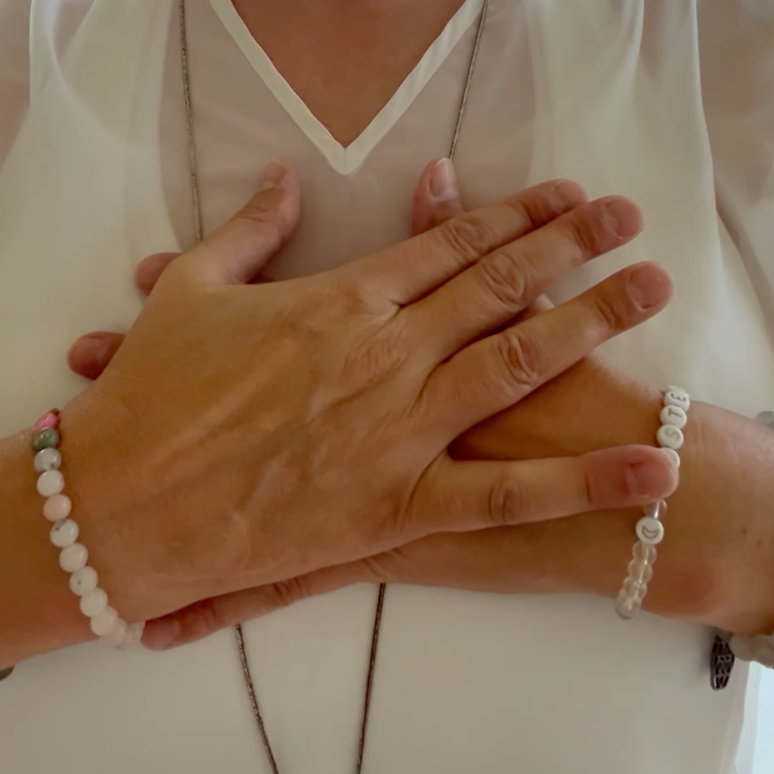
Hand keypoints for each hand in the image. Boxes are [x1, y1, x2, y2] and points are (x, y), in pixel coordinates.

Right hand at [67, 161, 676, 646]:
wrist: (123, 500)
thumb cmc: (150, 392)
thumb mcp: (191, 289)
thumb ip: (247, 228)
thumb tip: (278, 177)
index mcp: (338, 300)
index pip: (448, 244)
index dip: (512, 214)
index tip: (562, 195)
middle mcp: (384, 354)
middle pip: (498, 288)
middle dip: (570, 246)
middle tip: (626, 218)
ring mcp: (399, 430)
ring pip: (516, 364)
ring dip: (591, 320)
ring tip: (650, 288)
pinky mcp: (400, 506)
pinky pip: (506, 494)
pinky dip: (581, 482)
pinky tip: (645, 469)